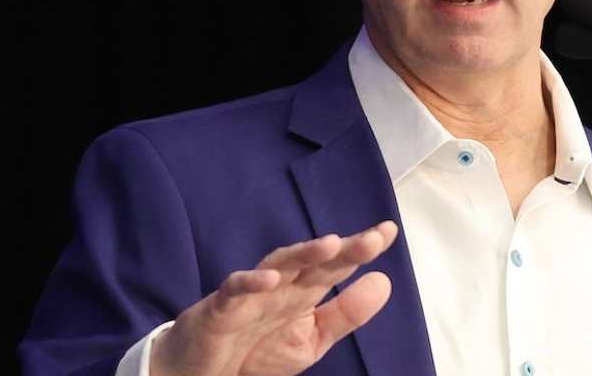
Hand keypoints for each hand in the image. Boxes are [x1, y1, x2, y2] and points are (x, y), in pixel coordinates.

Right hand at [150, 220, 398, 375]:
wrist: (202, 374)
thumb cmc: (256, 351)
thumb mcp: (312, 339)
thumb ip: (346, 313)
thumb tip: (384, 281)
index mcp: (303, 292)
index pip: (336, 264)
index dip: (360, 248)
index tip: (389, 231)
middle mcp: (280, 286)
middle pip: (312, 260)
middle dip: (342, 249)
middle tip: (373, 238)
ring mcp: (250, 294)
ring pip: (277, 265)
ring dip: (302, 254)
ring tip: (331, 244)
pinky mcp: (220, 309)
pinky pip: (234, 290)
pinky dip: (249, 283)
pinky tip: (270, 279)